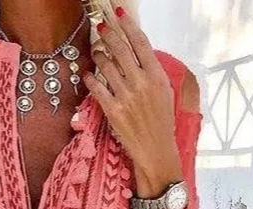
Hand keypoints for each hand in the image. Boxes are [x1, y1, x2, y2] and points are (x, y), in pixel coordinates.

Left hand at [83, 9, 183, 197]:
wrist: (156, 150)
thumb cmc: (161, 122)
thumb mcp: (164, 93)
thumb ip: (152, 72)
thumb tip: (138, 54)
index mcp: (157, 76)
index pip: (141, 43)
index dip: (128, 25)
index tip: (120, 13)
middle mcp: (142, 83)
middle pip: (121, 50)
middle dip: (109, 35)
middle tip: (101, 26)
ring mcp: (126, 96)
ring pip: (107, 67)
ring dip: (99, 55)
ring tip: (96, 51)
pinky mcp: (114, 110)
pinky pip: (98, 88)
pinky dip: (91, 79)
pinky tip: (88, 74)